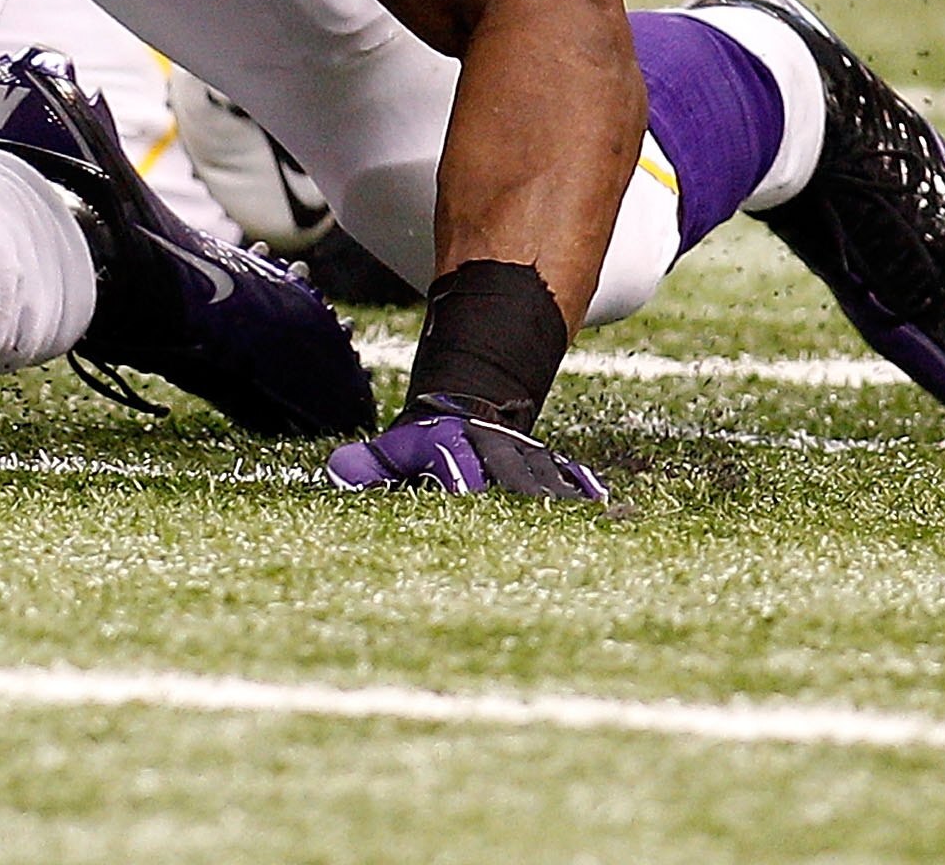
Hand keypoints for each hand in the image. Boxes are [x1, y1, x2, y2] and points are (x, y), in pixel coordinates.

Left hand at [325, 394, 606, 502]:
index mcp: (453, 447)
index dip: (463, 483)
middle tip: (539, 538)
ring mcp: (522, 454)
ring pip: (544, 478)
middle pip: (510, 477)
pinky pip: (568, 475)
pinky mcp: (545, 464)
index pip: (457, 469)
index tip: (471, 499)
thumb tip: (338, 471)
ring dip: (561, 500)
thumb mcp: (393, 448)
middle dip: (522, 501)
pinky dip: (584, 489)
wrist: (466, 406)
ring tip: (586, 523)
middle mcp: (492, 449)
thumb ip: (368, 465)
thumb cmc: (423, 442)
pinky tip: (607, 507)